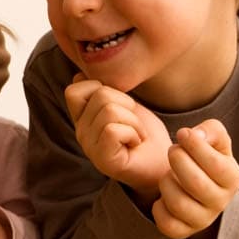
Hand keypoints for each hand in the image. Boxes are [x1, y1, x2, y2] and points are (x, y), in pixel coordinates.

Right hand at [63, 74, 170, 198]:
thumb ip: (104, 93)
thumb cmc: (147, 135)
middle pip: (100, 95)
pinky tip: (135, 144)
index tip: (120, 106)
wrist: (164, 164)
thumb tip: (80, 75)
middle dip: (127, 105)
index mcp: (82, 118)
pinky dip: (133, 133)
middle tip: (134, 125)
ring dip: (134, 121)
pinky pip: (114, 130)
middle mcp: (80, 132)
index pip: (74, 90)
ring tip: (136, 135)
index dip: (100, 88)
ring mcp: (89, 147)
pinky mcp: (102, 159)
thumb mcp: (125, 106)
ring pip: (109, 111)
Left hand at [153, 119, 238, 238]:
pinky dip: (158, 207)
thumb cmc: (205, 157)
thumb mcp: (213, 138)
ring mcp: (203, 219)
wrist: (196, 184)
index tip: (183, 134)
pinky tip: (163, 196)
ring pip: (178, 203)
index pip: (215, 164)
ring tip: (169, 174)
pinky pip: (166, 223)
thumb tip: (195, 136)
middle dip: (177, 160)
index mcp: (232, 178)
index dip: (194, 146)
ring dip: (166, 182)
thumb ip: (210, 131)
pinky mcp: (183, 231)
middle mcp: (221, 202)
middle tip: (173, 151)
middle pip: (195, 183)